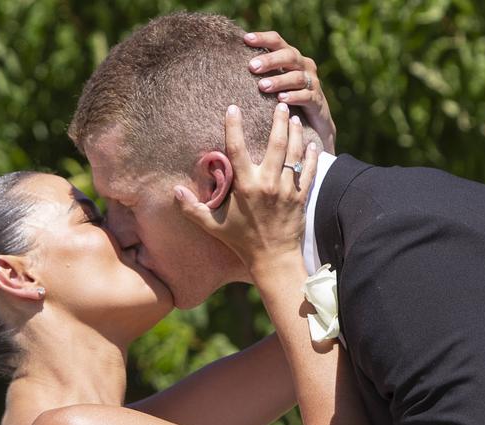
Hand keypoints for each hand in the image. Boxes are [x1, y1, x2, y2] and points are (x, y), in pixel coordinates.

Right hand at [174, 103, 318, 274]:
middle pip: (275, 143)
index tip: (232, 108)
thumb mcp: (213, 225)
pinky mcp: (301, 197)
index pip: (236, 149)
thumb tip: (174, 191)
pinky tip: (310, 143)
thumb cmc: (241, 242)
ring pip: (293, 152)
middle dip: (278, 121)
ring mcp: (286, 189)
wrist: (273, 259)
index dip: (233, 126)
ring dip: (294, 132)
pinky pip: (308, 170)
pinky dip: (310, 155)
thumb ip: (192, 208)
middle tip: (279, 104)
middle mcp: (267, 183)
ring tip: (293, 117)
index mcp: (245, 187)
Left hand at [244, 31, 335, 154]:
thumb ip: (259, 73)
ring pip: (297, 77)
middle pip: (289, 56)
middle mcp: (303, 66)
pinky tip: (281, 100)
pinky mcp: (317, 101)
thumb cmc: (285, 99)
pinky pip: (307, 96)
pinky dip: (294, 97)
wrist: (313, 123)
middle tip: (252, 66)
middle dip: (270, 60)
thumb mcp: (273, 83)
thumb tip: (227, 67)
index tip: (245, 39)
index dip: (263, 39)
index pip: (277, 41)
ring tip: (262, 86)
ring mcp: (312, 82)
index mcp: (291, 57)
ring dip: (279, 80)